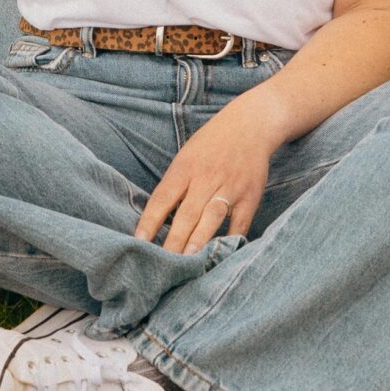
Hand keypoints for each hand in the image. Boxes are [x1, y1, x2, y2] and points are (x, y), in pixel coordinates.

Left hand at [135, 91, 278, 251]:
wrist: (250, 124)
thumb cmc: (211, 143)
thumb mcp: (186, 156)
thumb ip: (175, 185)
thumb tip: (157, 219)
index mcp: (185, 167)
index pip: (163, 198)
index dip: (150, 221)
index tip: (139, 242)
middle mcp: (206, 178)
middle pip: (186, 214)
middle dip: (173, 242)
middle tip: (162, 266)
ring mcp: (229, 188)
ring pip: (211, 219)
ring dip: (199, 242)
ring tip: (188, 264)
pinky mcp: (249, 197)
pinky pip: (239, 223)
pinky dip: (231, 240)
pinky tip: (221, 255)